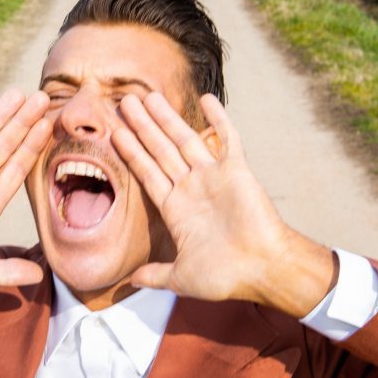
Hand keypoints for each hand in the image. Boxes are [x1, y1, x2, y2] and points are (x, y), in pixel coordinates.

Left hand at [110, 91, 335, 316]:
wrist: (263, 269)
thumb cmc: (226, 276)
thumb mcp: (181, 277)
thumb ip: (156, 274)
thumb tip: (130, 281)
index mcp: (176, 208)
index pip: (147, 173)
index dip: (131, 153)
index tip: (114, 133)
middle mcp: (192, 188)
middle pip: (160, 150)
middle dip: (142, 126)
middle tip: (124, 101)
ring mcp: (213, 177)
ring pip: (185, 139)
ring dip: (167, 118)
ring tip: (148, 95)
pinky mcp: (237, 170)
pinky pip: (227, 138)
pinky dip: (218, 118)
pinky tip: (206, 98)